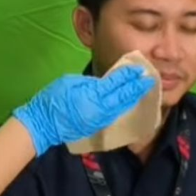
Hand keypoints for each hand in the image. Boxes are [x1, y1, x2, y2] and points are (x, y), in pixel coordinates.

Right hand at [13, 66, 156, 155]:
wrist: (44, 124)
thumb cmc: (54, 99)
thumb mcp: (72, 83)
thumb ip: (91, 83)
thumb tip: (105, 82)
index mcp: (93, 95)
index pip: (116, 83)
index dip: (129, 76)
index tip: (140, 69)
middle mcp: (101, 109)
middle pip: (124, 96)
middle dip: (137, 87)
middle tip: (150, 78)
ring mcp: (101, 119)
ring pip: (122, 107)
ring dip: (133, 98)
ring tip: (143, 89)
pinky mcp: (98, 126)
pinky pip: (116, 115)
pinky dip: (125, 107)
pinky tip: (130, 102)